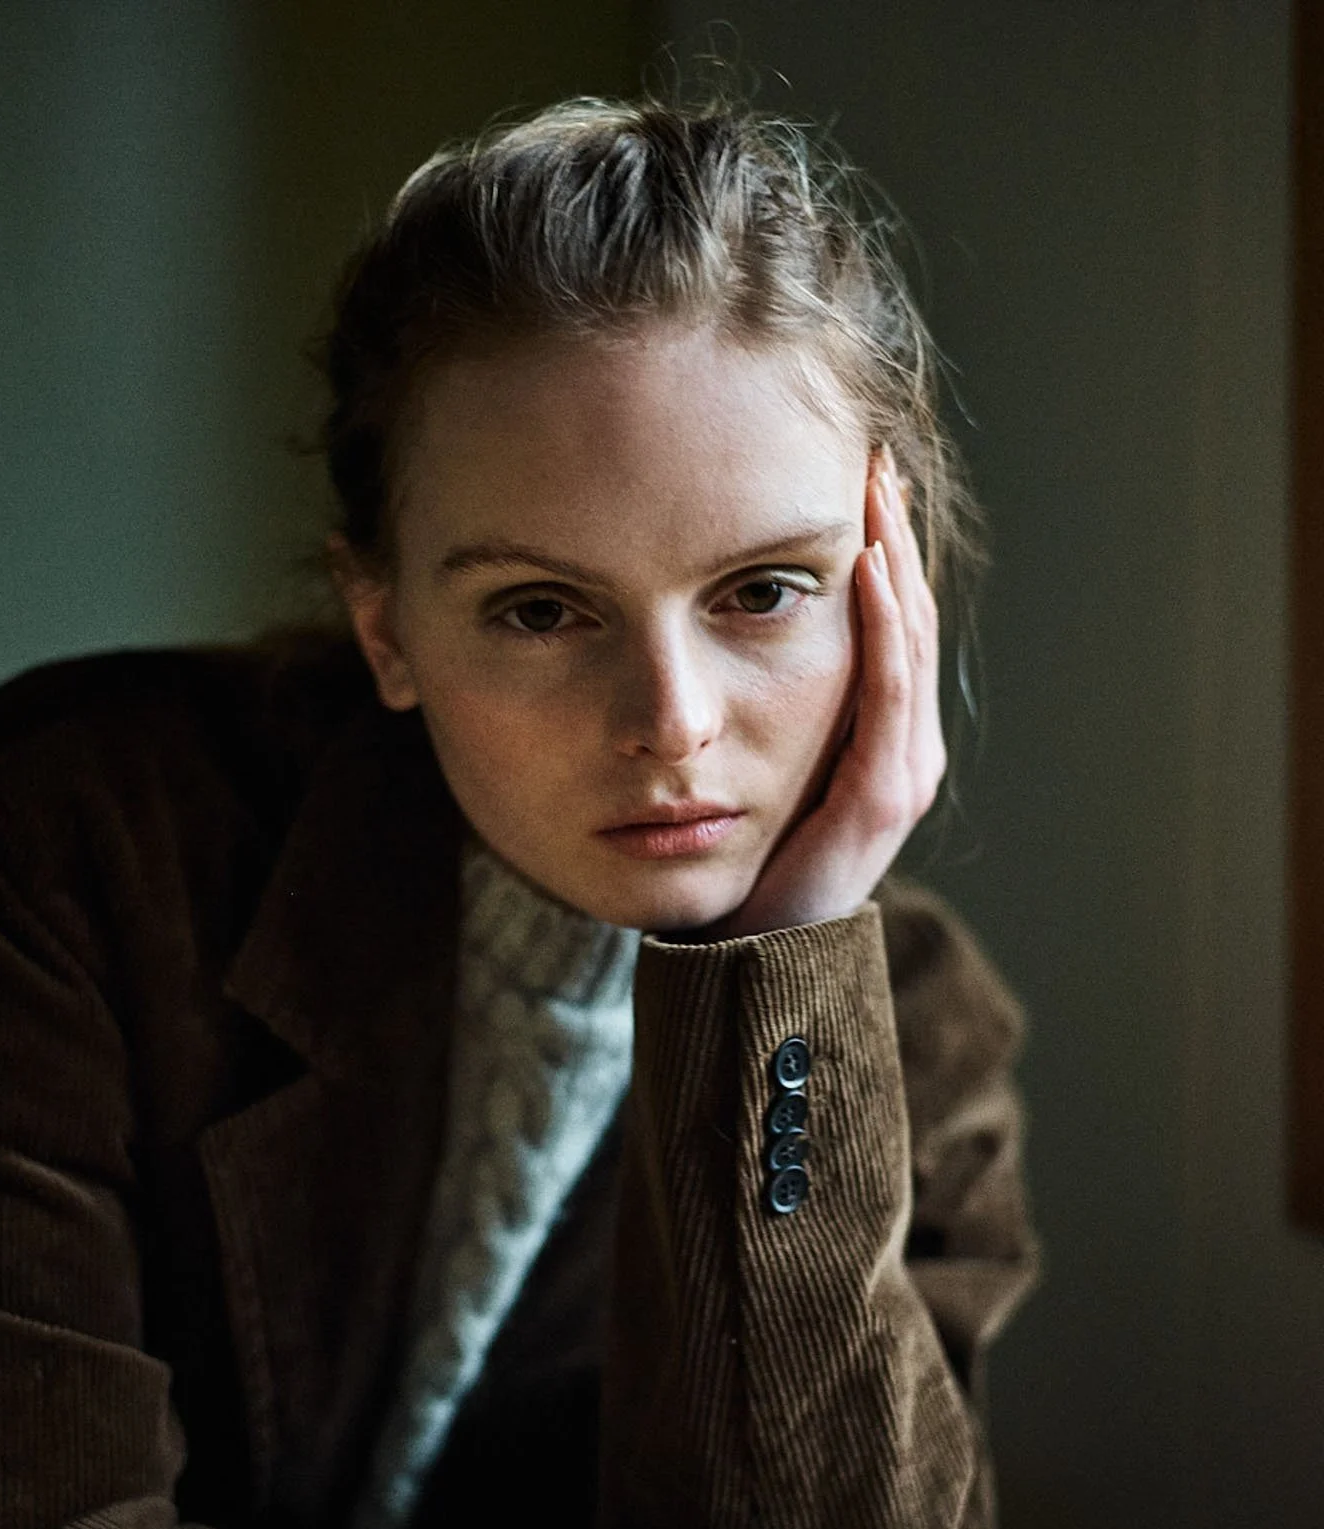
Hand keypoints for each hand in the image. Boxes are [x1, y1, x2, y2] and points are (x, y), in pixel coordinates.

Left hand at [714, 445, 943, 935]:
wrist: (754, 960)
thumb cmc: (751, 871)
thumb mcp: (762, 775)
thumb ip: (770, 720)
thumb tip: (724, 637)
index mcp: (884, 743)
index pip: (896, 626)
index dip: (886, 552)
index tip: (862, 481)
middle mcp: (907, 751)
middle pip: (912, 619)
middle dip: (895, 537)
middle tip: (875, 460)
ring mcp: (902, 773)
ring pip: (910, 643)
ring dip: (895, 561)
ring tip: (875, 492)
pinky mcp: (879, 797)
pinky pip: (885, 693)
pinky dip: (882, 627)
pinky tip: (867, 570)